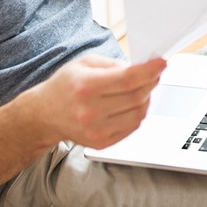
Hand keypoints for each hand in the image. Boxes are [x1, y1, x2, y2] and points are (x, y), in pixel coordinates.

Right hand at [41, 54, 165, 148]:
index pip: (127, 79)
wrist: (45, 114)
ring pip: (138, 114)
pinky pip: (132, 127)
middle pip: (136, 97)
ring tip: (142, 89)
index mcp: (86, 86)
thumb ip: (113, 64)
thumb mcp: (85, 63)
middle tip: (155, 74)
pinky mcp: (101, 143)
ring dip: (147, 99)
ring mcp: (96, 130)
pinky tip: (132, 104)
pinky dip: (138, 114)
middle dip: (151, 83)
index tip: (162, 64)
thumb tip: (140, 68)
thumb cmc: (65, 86)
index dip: (149, 71)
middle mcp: (90, 111)